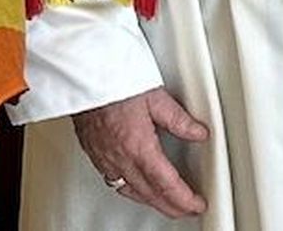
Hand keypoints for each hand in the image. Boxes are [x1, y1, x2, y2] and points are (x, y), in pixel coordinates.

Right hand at [72, 87, 208, 218]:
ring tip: (164, 202)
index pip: (166, 184)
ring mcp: (104, 157)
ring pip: (130, 191)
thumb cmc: (115, 80)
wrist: (84, 73)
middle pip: (149, 194)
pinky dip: (129, 189)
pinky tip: (135, 185)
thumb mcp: (156, 97)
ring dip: (150, 200)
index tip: (196, 204)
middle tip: (186, 209)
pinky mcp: (93, 152)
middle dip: (171, 206)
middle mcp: (120, 158)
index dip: (184, 199)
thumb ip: (179, 119)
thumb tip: (198, 133)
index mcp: (138, 146)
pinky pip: (113, 181)